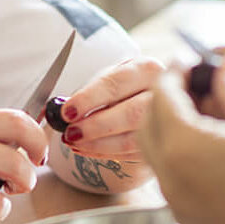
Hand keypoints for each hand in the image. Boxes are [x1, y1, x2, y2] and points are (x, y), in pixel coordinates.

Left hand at [47, 55, 161, 192]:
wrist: (153, 100)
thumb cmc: (127, 88)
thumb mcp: (111, 79)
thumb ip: (87, 93)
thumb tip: (54, 108)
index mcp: (147, 69)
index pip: (116, 83)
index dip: (89, 99)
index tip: (67, 112)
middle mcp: (163, 94)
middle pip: (131, 113)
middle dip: (95, 126)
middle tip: (70, 133)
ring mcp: (170, 121)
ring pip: (134, 138)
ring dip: (98, 144)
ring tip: (73, 142)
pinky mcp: (166, 143)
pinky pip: (134, 154)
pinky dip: (105, 153)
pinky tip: (85, 149)